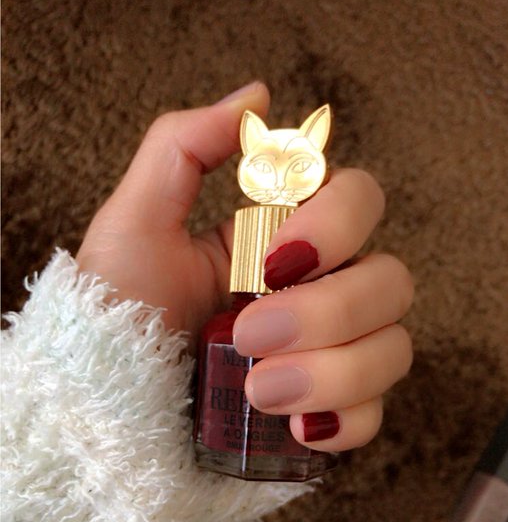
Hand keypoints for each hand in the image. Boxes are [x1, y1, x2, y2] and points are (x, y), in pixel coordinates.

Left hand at [77, 82, 413, 453]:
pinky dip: (342, 422)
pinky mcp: (320, 416)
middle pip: (392, 281)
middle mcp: (316, 294)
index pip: (361, 202)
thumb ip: (185, 146)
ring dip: (332, 371)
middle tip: (249, 333)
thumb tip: (257, 98)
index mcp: (282, 241)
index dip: (335, 224)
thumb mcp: (135, 222)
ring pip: (393, 350)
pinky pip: (372, 418)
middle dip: (328, 310)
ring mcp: (326, 358)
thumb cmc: (114, 312)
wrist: (100, 404)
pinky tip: (291, 424)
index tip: (272, 255)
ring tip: (256, 392)